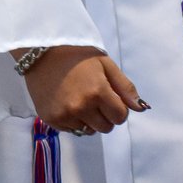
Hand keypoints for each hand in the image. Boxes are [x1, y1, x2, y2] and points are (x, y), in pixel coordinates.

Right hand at [19, 45, 148, 134]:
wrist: (41, 51)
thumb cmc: (76, 54)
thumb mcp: (105, 63)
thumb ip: (124, 87)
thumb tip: (141, 108)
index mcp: (98, 92)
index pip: (120, 117)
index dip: (117, 107)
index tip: (109, 95)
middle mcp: (81, 107)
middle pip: (106, 128)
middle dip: (105, 115)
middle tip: (94, 96)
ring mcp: (65, 116)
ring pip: (89, 131)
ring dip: (89, 119)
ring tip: (79, 98)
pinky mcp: (51, 120)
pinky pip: (72, 130)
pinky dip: (73, 120)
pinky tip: (66, 101)